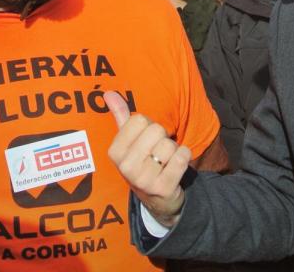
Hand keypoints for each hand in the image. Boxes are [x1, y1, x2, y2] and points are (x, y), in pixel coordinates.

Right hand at [105, 91, 189, 227]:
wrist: (157, 200)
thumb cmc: (142, 163)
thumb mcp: (128, 143)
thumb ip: (120, 116)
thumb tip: (109, 93)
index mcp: (115, 152)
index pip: (139, 119)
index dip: (147, 126)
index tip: (145, 140)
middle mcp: (126, 167)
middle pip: (156, 130)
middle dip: (162, 138)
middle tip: (157, 152)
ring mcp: (144, 179)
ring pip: (170, 144)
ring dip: (173, 150)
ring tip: (165, 162)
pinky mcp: (163, 188)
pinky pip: (182, 157)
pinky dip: (184, 156)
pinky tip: (176, 166)